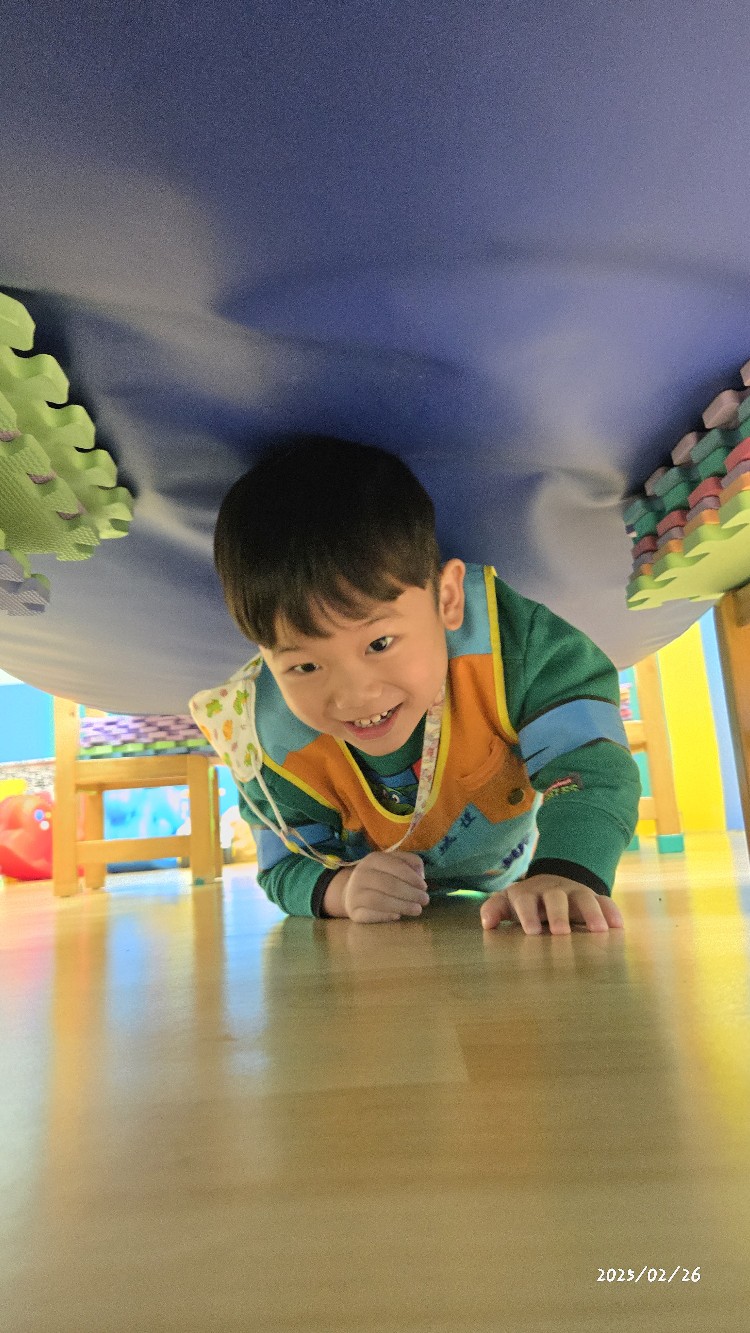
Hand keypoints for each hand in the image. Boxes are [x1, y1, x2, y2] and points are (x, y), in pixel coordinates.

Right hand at [341, 851, 429, 923]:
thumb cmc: (379, 875)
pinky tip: (397, 916)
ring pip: (379, 901)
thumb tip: (420, 876)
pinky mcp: (353, 911)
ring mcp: (354, 894)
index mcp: (373, 859)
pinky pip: (369, 915)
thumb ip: (409, 863)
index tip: (424, 887)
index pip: (395, 866)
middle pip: (388, 884)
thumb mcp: (392, 863)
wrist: (351, 891)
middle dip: (411, 893)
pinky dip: (385, 916)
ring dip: (402, 906)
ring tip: (417, 910)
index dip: (412, 877)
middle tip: (425, 900)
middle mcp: (361, 874)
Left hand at [480, 872, 623, 934]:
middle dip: (558, 914)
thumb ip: (494, 909)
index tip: (532, 932)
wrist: (551, 882)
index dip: (528, 914)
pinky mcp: (593, 897)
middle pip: (555, 898)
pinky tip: (617, 927)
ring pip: (583, 897)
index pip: (525, 900)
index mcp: (528, 893)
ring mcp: (574, 892)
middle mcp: (552, 890)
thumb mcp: (507, 902)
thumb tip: (487, 923)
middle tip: (561, 933)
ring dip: (592, 913)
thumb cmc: (526, 901)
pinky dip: (611, 912)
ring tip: (599, 931)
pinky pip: (604, 900)